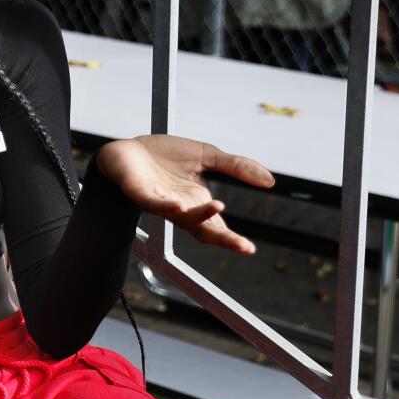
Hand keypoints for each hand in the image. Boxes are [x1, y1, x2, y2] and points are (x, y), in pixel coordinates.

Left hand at [95, 134, 274, 252]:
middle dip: (223, 239)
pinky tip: (178, 206)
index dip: (231, 239)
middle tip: (243, 246)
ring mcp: (160, 202)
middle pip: (204, 230)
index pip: (218, 226)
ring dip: (200, 214)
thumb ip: (237, 167)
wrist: (127, 150)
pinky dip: (165, 206)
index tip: (248, 248)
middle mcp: (180, 208)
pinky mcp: (140, 192)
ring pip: (181, 217)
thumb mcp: (207, 156)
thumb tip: (270, 181)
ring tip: (219, 206)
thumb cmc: (165, 157)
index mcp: (197, 203)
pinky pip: (154, 203)